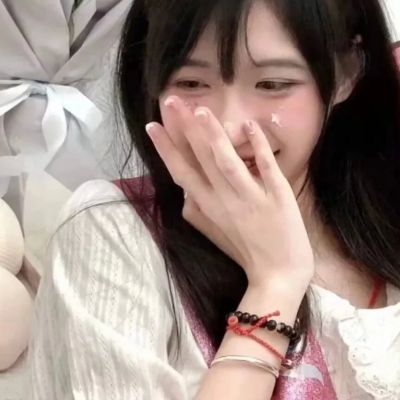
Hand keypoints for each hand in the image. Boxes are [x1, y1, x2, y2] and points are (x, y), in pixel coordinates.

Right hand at [146, 96, 313, 290]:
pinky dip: (258, 146)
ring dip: (213, 135)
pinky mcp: (277, 197)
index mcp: (207, 206)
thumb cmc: (244, 251)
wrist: (278, 275)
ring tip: (200, 110)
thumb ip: (196, 211)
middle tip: (171, 100)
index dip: (166, 148)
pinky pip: (267, 168)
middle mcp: (224, 199)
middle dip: (184, 129)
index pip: (181, 171)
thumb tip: (184, 192)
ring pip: (227, 162)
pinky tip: (249, 125)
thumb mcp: (213, 233)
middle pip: (200, 159)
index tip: (152, 125)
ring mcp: (251, 197)